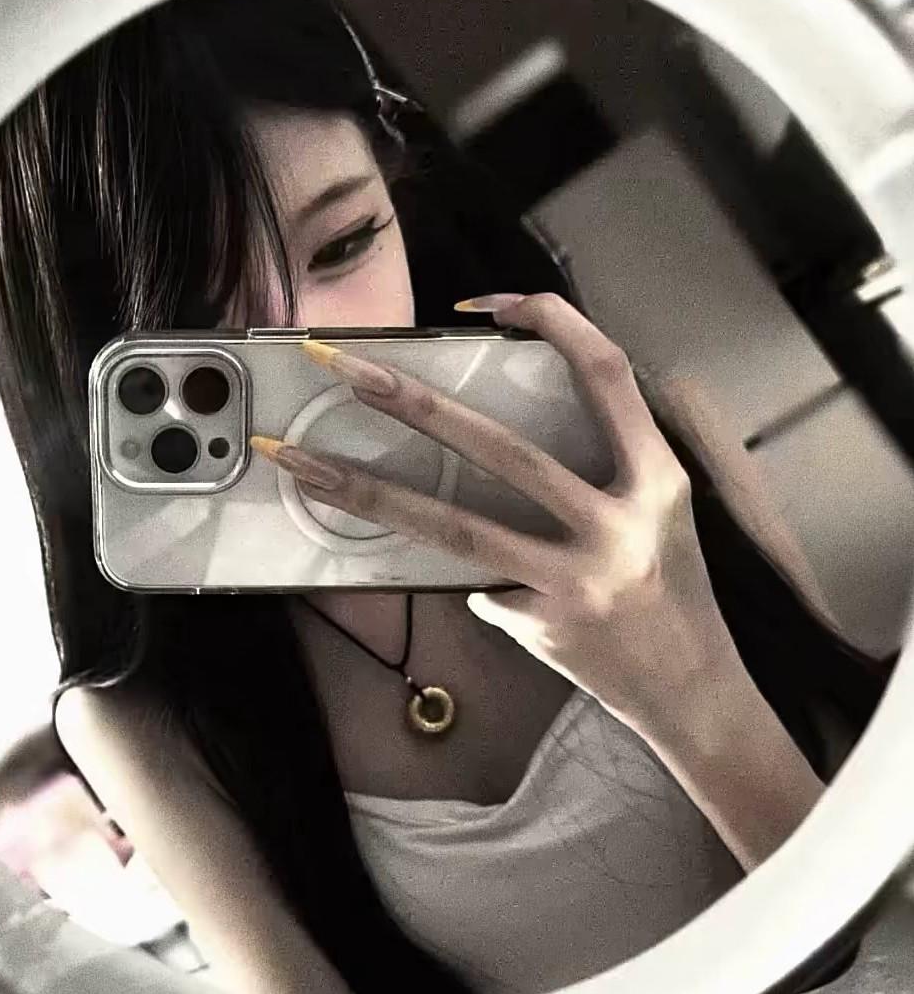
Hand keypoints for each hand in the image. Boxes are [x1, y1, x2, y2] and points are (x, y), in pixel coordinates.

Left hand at [250, 293, 749, 735]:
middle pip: (500, 446)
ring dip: (369, 492)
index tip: (483, 303)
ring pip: (455, 526)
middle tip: (339, 367)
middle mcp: (619, 520)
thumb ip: (595, 470)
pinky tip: (485, 591)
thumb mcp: (655, 512)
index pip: (605, 371)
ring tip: (300, 465)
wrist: (694, 690)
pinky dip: (466, 576)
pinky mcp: (542, 622)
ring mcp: (577, 577)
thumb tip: (489, 453)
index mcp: (655, 474)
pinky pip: (477, 584)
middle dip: (412, 401)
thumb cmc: (671, 588)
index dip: (550, 321)